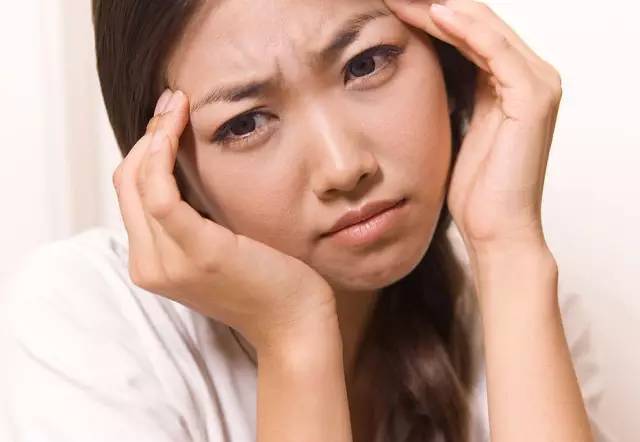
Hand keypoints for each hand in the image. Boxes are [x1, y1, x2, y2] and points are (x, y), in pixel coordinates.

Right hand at [112, 90, 337, 351]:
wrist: (294, 324)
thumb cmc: (268, 281)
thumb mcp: (222, 247)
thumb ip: (197, 219)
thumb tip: (190, 168)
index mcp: (153, 263)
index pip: (133, 194)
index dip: (145, 151)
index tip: (169, 118)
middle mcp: (150, 265)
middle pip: (127, 183)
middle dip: (147, 136)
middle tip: (173, 102)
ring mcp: (169, 262)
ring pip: (137, 181)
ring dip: (154, 136)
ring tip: (177, 105)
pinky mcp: (196, 252)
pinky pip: (160, 193)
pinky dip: (161, 154)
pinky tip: (177, 129)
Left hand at [384, 0, 561, 255]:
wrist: (496, 230)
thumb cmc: (474, 190)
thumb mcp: (455, 130)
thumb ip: (451, 95)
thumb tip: (421, 70)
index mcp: (511, 83)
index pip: (471, 30)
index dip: (431, 13)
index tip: (392, 6)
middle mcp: (530, 76)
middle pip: (478, 20)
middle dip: (432, 5)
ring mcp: (536, 84)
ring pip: (485, 26)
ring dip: (440, 7)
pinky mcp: (532, 98)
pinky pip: (494, 49)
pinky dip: (463, 29)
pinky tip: (432, 14)